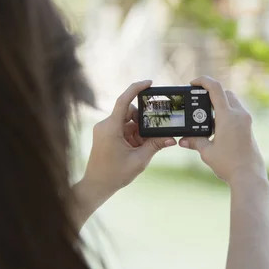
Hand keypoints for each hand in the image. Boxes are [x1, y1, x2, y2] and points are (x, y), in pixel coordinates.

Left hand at [80, 80, 175, 205]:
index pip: (124, 101)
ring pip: (127, 120)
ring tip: (142, 147)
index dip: (136, 89)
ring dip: (138, 130)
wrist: (96, 185)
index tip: (149, 83)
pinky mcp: (105, 134)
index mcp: (111, 128)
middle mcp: (105, 125)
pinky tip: (136, 148)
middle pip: (129, 111)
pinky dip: (132, 134)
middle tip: (152, 134)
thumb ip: (155, 146)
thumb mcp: (139, 160)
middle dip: (143, 121)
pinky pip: (122, 127)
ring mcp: (104, 129)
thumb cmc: (114, 174)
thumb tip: (172, 138)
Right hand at [179, 76, 266, 184]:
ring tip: (207, 119)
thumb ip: (194, 142)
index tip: (193, 83)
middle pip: (225, 93)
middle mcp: (240, 115)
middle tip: (199, 102)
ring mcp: (246, 121)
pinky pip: (237, 113)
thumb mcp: (207, 152)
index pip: (215, 88)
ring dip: (220, 105)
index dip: (203, 80)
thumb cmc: (229, 164)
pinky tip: (217, 129)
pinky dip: (226, 114)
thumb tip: (182, 140)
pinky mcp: (249, 128)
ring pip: (232, 102)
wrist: (249, 176)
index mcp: (228, 116)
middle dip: (211, 94)